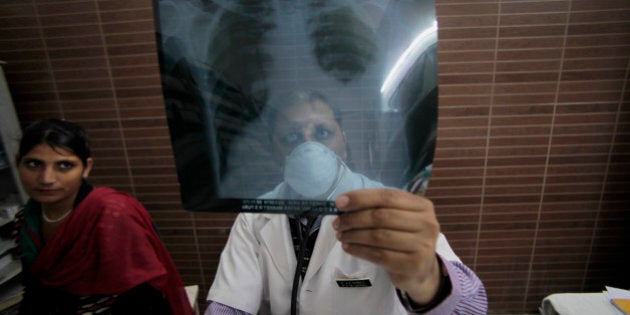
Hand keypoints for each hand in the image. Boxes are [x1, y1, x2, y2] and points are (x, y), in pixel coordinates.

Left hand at [332, 188, 441, 303]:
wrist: (420, 269)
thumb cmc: (404, 238)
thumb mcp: (397, 218)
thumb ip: (377, 208)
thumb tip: (343, 204)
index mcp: (422, 206)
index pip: (388, 197)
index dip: (361, 198)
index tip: (339, 203)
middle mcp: (427, 223)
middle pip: (382, 216)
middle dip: (354, 219)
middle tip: (338, 223)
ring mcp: (422, 245)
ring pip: (378, 236)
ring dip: (354, 235)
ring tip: (341, 236)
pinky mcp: (413, 264)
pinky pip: (379, 255)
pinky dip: (359, 250)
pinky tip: (349, 247)